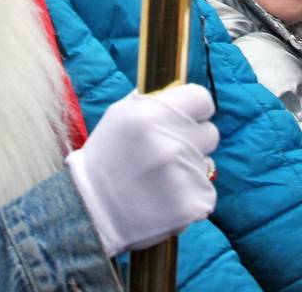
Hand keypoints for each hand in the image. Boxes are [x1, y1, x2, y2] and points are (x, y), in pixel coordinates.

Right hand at [66, 85, 218, 256]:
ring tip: (159, 179)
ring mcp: (182, 175)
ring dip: (189, 170)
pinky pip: (206, 192)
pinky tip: (165, 198)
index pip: (203, 99)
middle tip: (167, 154)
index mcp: (151, 114)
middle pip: (210, 133)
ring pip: (206, 164)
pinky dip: (190, 196)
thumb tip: (181, 91)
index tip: (187, 120)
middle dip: (193, 141)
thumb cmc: (106, 157)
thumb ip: (153, 100)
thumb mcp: (119, 115)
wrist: (91, 211)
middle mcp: (170, 143)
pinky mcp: (191, 204)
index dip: (195, 110)